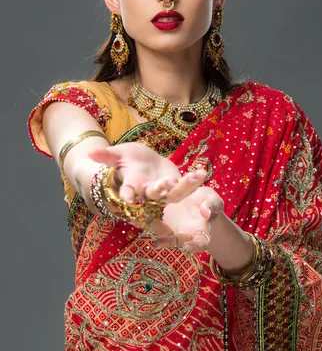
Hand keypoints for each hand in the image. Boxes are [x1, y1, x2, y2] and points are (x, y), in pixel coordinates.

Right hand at [89, 142, 206, 203]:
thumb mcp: (118, 154)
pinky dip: (194, 180)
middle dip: (158, 190)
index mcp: (132, 185)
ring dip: (184, 186)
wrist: (144, 161)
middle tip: (163, 184)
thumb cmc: (128, 158)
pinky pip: (187, 186)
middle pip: (153, 195)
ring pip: (174, 193)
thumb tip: (90, 152)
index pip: (127, 192)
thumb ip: (107, 155)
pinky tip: (202, 172)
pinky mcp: (176, 187)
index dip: (127, 195)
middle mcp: (147, 193)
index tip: (127, 198)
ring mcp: (163, 193)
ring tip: (194, 176)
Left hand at [153, 186, 224, 252]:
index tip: (188, 246)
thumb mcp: (213, 199)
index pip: (200, 244)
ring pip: (161, 233)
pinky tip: (138, 216)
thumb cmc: (207, 200)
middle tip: (158, 244)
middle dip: (167, 243)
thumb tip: (206, 212)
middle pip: (176, 242)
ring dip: (152, 231)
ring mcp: (171, 228)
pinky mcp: (160, 220)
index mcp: (201, 232)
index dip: (195, 247)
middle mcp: (184, 234)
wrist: (193, 194)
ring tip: (147, 225)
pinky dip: (146, 220)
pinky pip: (152, 222)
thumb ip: (212, 205)